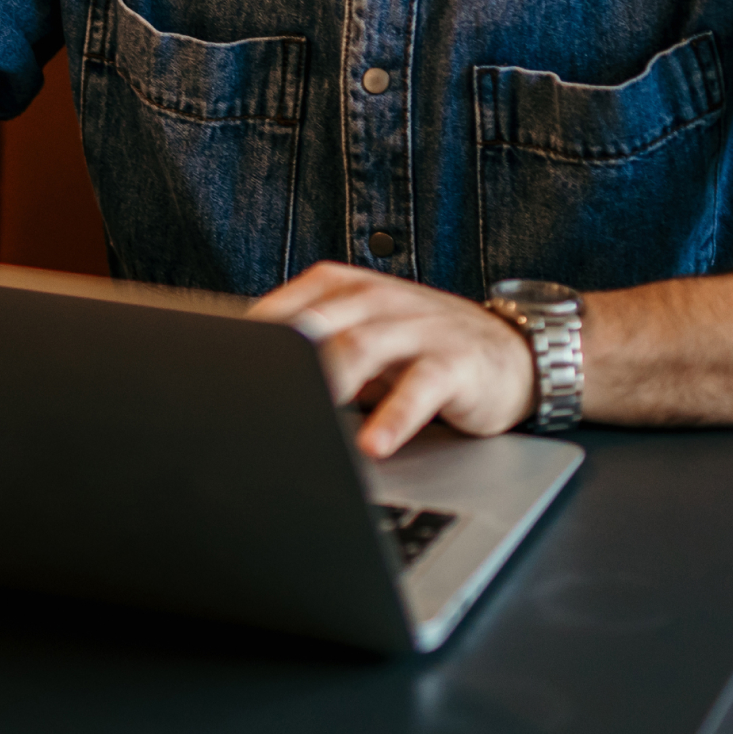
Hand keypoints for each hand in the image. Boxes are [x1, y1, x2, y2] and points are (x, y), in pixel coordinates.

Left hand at [251, 262, 535, 456]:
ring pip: (362, 347)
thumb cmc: (419, 349)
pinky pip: (421, 388)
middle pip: (318, 323)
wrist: (513, 354)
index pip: (289, 306)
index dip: (253, 336)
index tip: (219, 369)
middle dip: (281, 357)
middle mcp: (379, 299)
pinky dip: (395, 417)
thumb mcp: (363, 338)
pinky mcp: (455, 363)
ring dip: (328, 381)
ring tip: (302, 417)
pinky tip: (374, 445)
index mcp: (347, 288)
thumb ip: (313, 350)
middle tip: (248, 393)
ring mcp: (418, 328)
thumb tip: (241, 382)